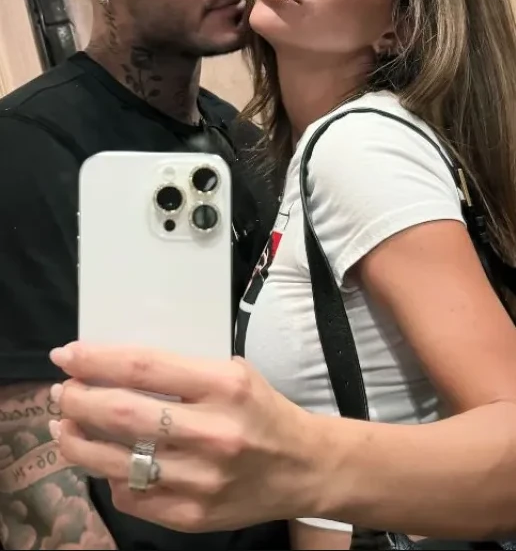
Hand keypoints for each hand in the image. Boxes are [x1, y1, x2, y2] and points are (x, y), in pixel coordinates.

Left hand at [49, 343, 326, 531]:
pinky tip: (105, 462)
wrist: (304, 467)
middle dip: (77, 400)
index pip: (144, 368)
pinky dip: (110, 478)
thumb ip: (182, 370)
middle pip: (122, 414)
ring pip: (117, 462)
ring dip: (77, 442)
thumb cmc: (263, 411)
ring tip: (63, 426)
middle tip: (60, 391)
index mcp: (225, 386)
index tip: (66, 355)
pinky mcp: (194, 517)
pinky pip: (133, 498)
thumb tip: (115, 369)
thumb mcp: (234, 373)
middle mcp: (213, 433)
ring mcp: (201, 481)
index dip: (96, 361)